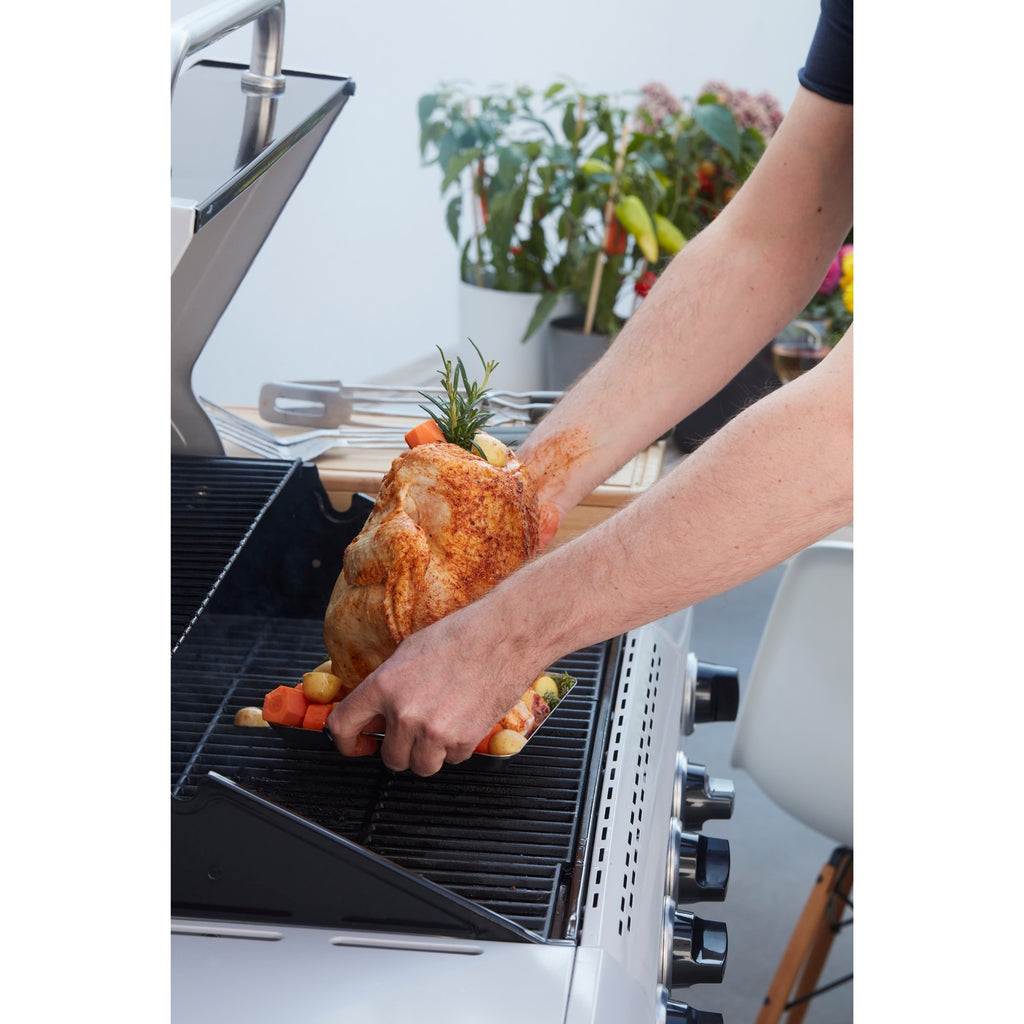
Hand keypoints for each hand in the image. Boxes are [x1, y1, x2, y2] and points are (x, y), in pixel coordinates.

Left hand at [325, 608, 536, 775]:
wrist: (503, 636)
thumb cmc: (461, 636)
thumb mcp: (408, 653)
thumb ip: (386, 687)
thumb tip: (374, 713)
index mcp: (383, 685)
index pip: (343, 727)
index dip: (348, 743)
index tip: (359, 745)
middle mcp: (404, 712)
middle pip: (391, 758)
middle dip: (403, 748)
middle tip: (418, 728)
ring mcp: (433, 730)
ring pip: (421, 766)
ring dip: (431, 753)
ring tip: (444, 724)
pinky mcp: (462, 740)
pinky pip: (452, 759)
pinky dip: (458, 746)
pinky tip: (465, 718)